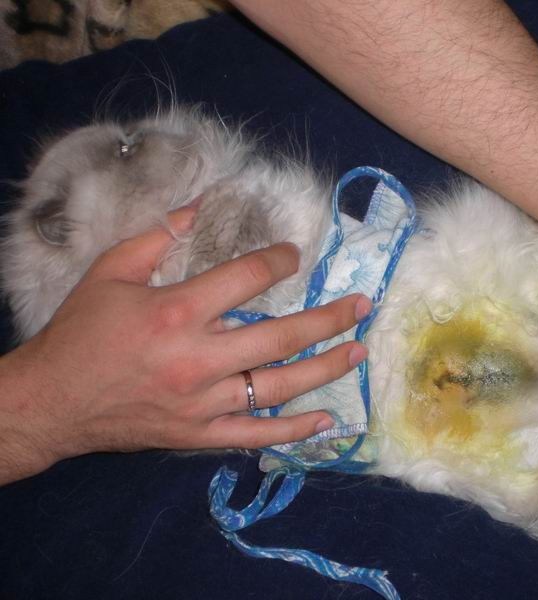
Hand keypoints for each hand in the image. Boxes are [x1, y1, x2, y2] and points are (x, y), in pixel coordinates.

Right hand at [0, 207, 370, 483]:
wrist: (50, 401)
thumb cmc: (81, 332)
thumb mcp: (110, 270)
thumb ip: (158, 237)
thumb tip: (202, 208)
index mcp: (177, 311)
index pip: (248, 278)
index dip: (280, 260)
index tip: (295, 254)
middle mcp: (198, 358)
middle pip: (281, 336)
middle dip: (329, 318)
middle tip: (362, 304)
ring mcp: (202, 402)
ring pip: (279, 387)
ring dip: (326, 368)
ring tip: (359, 351)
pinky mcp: (199, 434)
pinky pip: (255, 435)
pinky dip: (294, 431)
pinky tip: (327, 421)